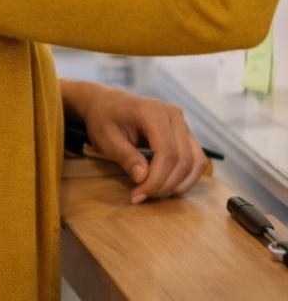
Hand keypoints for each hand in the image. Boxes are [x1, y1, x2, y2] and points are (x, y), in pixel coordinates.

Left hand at [61, 80, 206, 203]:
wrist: (106, 103)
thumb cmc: (104, 119)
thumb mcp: (106, 138)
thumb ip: (126, 157)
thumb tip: (143, 178)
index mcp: (153, 112)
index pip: (167, 152)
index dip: (156, 179)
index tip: (138, 195)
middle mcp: (174, 115)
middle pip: (184, 160)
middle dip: (165, 185)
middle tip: (142, 196)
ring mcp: (183, 124)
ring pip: (196, 162)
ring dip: (179, 184)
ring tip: (153, 192)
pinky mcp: (185, 135)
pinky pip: (196, 160)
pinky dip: (185, 178)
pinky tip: (165, 186)